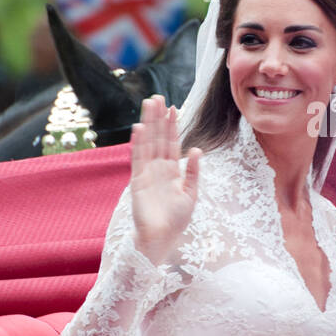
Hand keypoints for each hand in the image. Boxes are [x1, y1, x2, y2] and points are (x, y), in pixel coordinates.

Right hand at [129, 95, 200, 263]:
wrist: (161, 238)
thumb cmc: (176, 220)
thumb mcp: (191, 194)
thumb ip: (193, 172)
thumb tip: (197, 150)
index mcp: (172, 171)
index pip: (172, 143)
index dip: (172, 125)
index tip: (173, 107)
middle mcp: (158, 168)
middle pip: (158, 138)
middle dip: (158, 118)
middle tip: (157, 97)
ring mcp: (147, 173)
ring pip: (148, 143)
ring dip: (148, 124)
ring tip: (148, 105)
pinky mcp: (138, 182)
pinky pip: (138, 159)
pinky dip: (138, 144)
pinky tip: (139, 129)